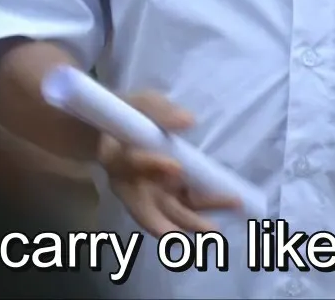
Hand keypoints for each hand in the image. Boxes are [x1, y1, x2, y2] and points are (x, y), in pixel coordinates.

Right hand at [99, 91, 239, 236]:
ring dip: (190, 224)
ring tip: (215, 231)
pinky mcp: (163, 197)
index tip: (176, 167)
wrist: (121, 128)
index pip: (130, 165)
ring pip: (167, 214)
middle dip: (174, 219)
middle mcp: (129, 185)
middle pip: (148, 208)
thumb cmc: (132, 113)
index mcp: (115, 158)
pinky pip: (181, 210)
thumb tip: (187, 121)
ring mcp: (147, 195)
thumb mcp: (143, 103)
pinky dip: (198, 216)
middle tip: (201, 226)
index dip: (151, 166)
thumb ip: (160, 111)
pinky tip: (219, 214)